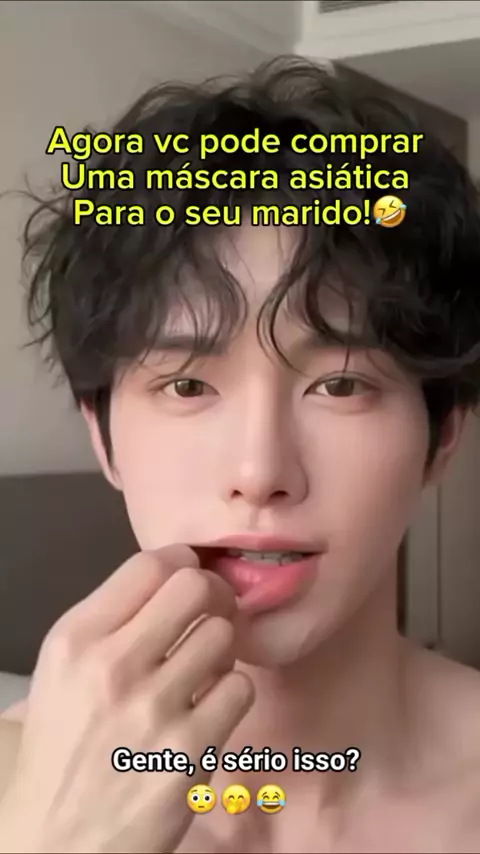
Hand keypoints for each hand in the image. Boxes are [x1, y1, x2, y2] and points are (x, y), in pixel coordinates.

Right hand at [0, 545, 253, 852]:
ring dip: (220, 650)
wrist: (56, 845)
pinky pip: (239, 688)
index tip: (188, 578)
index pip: (150, 564)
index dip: (180, 564)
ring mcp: (153, 708)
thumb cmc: (61, 752)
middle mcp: (112, 665)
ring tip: (203, 670)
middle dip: (210, 596)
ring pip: (224, 634)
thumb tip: (171, 579)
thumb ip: (110, 622)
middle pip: (195, 587)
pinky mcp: (189, 751)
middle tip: (209, 615)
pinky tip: (208, 711)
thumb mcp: (60, 673)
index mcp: (76, 639)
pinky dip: (229, 696)